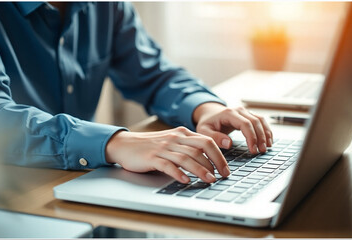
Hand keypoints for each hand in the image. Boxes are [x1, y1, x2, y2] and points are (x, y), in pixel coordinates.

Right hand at [105, 127, 229, 183]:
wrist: (124, 144)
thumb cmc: (150, 146)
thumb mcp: (171, 142)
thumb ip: (187, 147)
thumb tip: (209, 161)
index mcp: (181, 134)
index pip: (206, 141)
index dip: (219, 155)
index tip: (226, 169)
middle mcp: (174, 139)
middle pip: (201, 148)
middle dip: (215, 162)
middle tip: (223, 175)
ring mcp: (163, 148)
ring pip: (186, 158)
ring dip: (200, 170)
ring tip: (210, 180)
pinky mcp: (151, 158)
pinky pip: (167, 165)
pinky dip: (178, 173)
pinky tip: (185, 181)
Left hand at [193, 103, 272, 152]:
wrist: (209, 114)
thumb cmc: (207, 124)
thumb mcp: (204, 131)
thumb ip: (214, 137)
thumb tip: (228, 143)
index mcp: (228, 114)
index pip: (245, 124)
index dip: (251, 137)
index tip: (253, 150)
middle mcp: (239, 110)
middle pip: (255, 122)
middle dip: (260, 137)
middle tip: (261, 151)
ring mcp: (245, 111)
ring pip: (260, 120)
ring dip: (266, 134)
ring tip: (267, 147)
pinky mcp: (248, 115)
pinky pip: (261, 121)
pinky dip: (266, 130)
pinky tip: (268, 140)